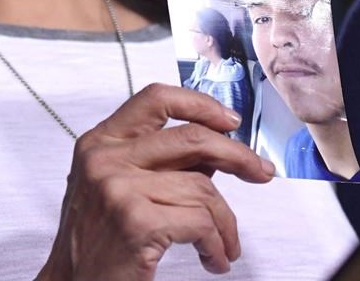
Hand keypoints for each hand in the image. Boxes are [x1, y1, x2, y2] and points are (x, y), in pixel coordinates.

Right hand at [36, 83, 274, 280]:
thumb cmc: (98, 240)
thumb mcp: (118, 186)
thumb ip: (162, 162)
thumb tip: (218, 148)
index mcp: (100, 141)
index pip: (156, 99)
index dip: (199, 104)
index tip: (230, 121)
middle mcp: (105, 157)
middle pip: (191, 137)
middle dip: (237, 154)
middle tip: (261, 171)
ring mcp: (118, 188)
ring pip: (202, 188)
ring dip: (225, 222)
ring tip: (224, 245)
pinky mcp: (136, 221)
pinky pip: (200, 223)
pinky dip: (216, 245)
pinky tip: (213, 259)